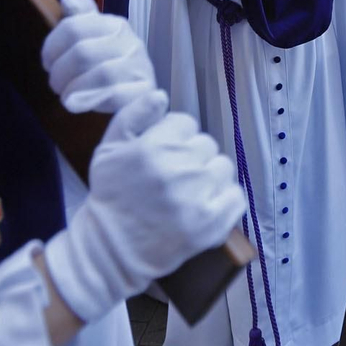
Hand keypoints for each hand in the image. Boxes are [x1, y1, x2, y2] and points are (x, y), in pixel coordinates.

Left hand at [42, 0, 156, 113]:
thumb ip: (81, 18)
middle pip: (83, 52)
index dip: (52, 47)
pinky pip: (117, 94)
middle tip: (56, 84)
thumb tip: (68, 1)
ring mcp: (141, 67)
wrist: (140, 92)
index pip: (73, 28)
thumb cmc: (110, 65)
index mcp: (115, 24)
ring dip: (75, 89)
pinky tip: (82, 105)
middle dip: (61, 72)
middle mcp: (130, 42)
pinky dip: (94, 100)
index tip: (47, 62)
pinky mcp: (145, 91)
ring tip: (66, 96)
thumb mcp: (94, 38)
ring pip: (101, 73)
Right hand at [42, 98, 244, 320]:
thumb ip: (132, 115)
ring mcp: (197, 198)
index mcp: (152, 147)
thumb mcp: (108, 149)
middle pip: (206, 144)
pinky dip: (226, 200)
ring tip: (190, 193)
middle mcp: (177, 169)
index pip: (186, 123)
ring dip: (210, 177)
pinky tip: (207, 207)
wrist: (112, 251)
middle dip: (193, 157)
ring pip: (223, 168)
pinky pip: (236, 197)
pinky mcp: (211, 225)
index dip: (175, 137)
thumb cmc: (111, 196)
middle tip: (175, 177)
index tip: (164, 154)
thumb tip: (160, 94)